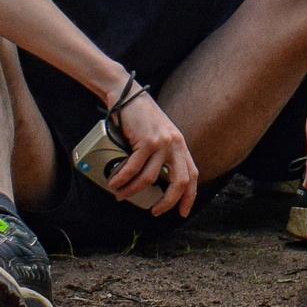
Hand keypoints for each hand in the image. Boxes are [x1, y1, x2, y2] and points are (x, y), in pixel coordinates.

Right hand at [110, 82, 198, 216]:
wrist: (127, 94)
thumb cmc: (139, 117)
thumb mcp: (159, 135)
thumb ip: (162, 155)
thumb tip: (155, 184)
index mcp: (181, 144)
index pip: (192, 175)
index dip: (189, 196)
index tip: (182, 212)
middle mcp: (176, 144)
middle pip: (179, 182)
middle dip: (167, 202)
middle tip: (154, 211)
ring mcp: (162, 142)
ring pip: (149, 178)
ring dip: (132, 190)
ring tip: (120, 193)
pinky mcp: (146, 140)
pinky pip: (134, 168)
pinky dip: (122, 178)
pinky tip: (114, 182)